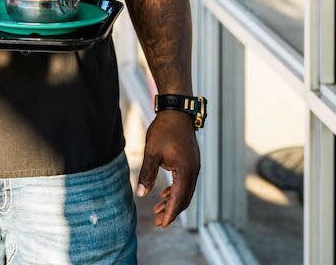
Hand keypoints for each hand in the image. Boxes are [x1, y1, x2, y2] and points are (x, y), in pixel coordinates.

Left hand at [135, 110, 199, 227]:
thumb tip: (140, 194)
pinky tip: (164, 193)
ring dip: (173, 201)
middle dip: (171, 211)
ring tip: (159, 210)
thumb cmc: (164, 130)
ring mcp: (194, 166)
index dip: (170, 213)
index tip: (162, 224)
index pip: (179, 199)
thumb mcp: (151, 151)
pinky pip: (186, 182)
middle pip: (184, 198)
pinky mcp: (191, 161)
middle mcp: (194, 171)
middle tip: (158, 221)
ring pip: (185, 190)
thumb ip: (147, 174)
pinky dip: (176, 190)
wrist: (177, 112)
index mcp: (186, 171)